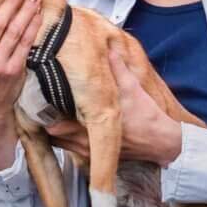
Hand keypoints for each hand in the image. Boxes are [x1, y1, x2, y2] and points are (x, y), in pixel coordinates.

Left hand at [50, 47, 182, 167]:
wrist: (162, 142)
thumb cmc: (148, 118)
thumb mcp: (133, 88)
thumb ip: (117, 68)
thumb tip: (109, 49)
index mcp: (90, 126)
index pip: (52, 121)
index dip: (45, 108)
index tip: (45, 95)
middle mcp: (84, 142)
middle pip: (51, 132)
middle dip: (47, 117)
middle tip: (47, 102)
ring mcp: (87, 151)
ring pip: (58, 141)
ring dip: (56, 128)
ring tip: (59, 113)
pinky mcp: (92, 157)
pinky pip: (69, 148)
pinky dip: (66, 137)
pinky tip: (72, 126)